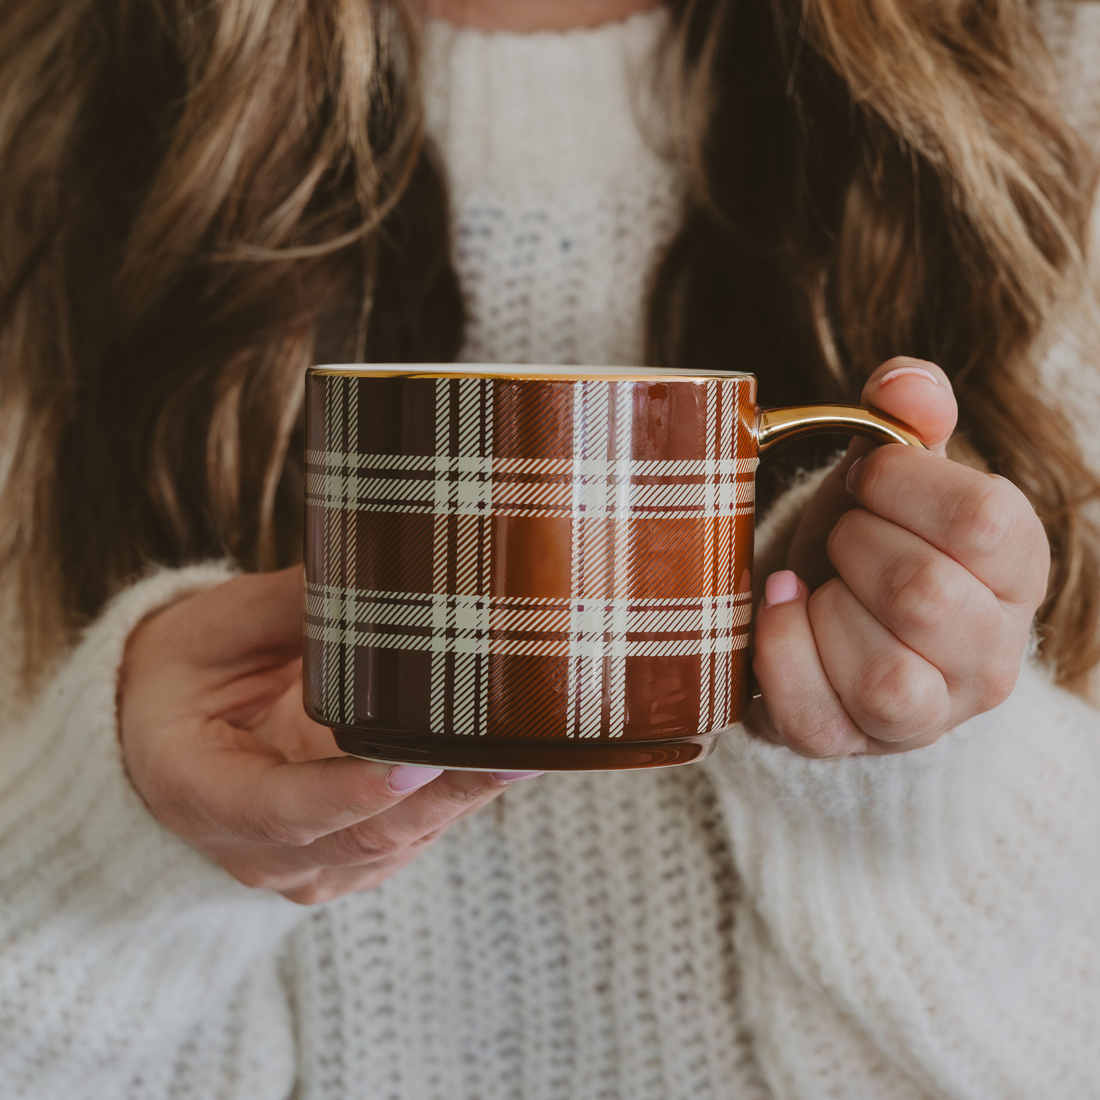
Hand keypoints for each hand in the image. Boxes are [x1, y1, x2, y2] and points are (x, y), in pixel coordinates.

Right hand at [119, 568, 538, 902]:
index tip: (417, 764)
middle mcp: (254, 850)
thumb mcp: (213, 627)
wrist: (166, 732)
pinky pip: (409, 841)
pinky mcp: (347, 859)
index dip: (351, 793)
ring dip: (463, 803)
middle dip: (444, 798)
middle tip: (513, 754)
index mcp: (201, 792)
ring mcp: (305, 866)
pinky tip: (499, 765)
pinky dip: (455, 805)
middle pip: (362, 839)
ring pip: (397, 846)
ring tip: (525, 751)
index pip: (281, 811)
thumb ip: (286, 605)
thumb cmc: (186, 673)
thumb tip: (372, 563)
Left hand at [752, 357, 1048, 756]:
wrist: (824, 615)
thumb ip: (906, 418)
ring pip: (882, 676)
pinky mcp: (855, 744)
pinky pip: (816, 716)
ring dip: (824, 610)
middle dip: (855, 547)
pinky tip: (780, 612)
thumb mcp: (888, 474)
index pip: (985, 522)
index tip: (864, 480)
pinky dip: (779, 652)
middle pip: (925, 597)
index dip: (902, 485)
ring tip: (818, 586)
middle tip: (841, 538)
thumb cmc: (866, 538)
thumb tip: (904, 382)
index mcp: (1017, 571)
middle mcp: (990, 655)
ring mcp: (928, 713)